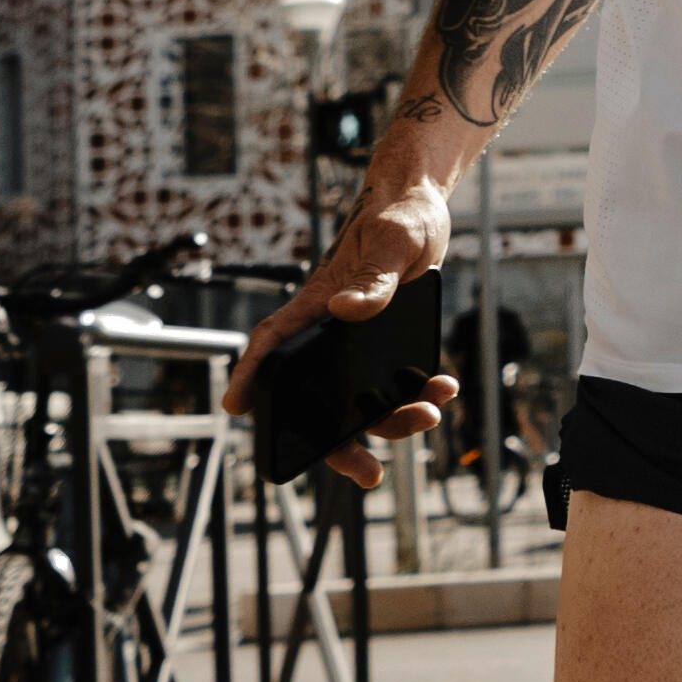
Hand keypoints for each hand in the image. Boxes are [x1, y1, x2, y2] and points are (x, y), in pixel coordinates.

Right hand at [243, 175, 467, 468]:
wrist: (426, 209)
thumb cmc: (398, 217)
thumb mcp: (392, 241)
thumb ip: (374, 277)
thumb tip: (345, 310)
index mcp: (317, 303)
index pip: (272, 342)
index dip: (251, 374)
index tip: (237, 405)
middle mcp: (331, 331)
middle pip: (319, 396)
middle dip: (339, 442)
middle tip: (368, 472)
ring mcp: (360, 343)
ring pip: (364, 401)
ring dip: (394, 419)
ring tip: (429, 414)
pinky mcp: (389, 345)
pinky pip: (398, 384)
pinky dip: (421, 394)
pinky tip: (444, 387)